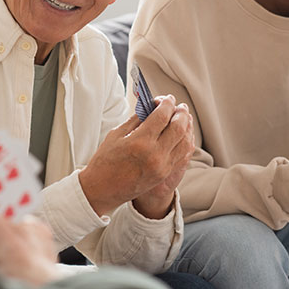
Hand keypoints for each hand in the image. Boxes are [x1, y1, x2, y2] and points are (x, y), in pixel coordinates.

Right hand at [78, 95, 192, 217]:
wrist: (102, 190)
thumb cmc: (105, 161)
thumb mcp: (116, 134)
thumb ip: (136, 119)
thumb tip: (151, 106)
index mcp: (140, 142)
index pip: (162, 116)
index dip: (167, 103)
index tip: (168, 98)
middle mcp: (155, 154)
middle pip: (178, 127)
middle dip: (180, 113)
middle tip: (178, 106)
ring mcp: (162, 166)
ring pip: (185, 141)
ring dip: (186, 126)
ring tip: (183, 117)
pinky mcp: (164, 174)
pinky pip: (182, 155)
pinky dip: (185, 141)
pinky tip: (183, 134)